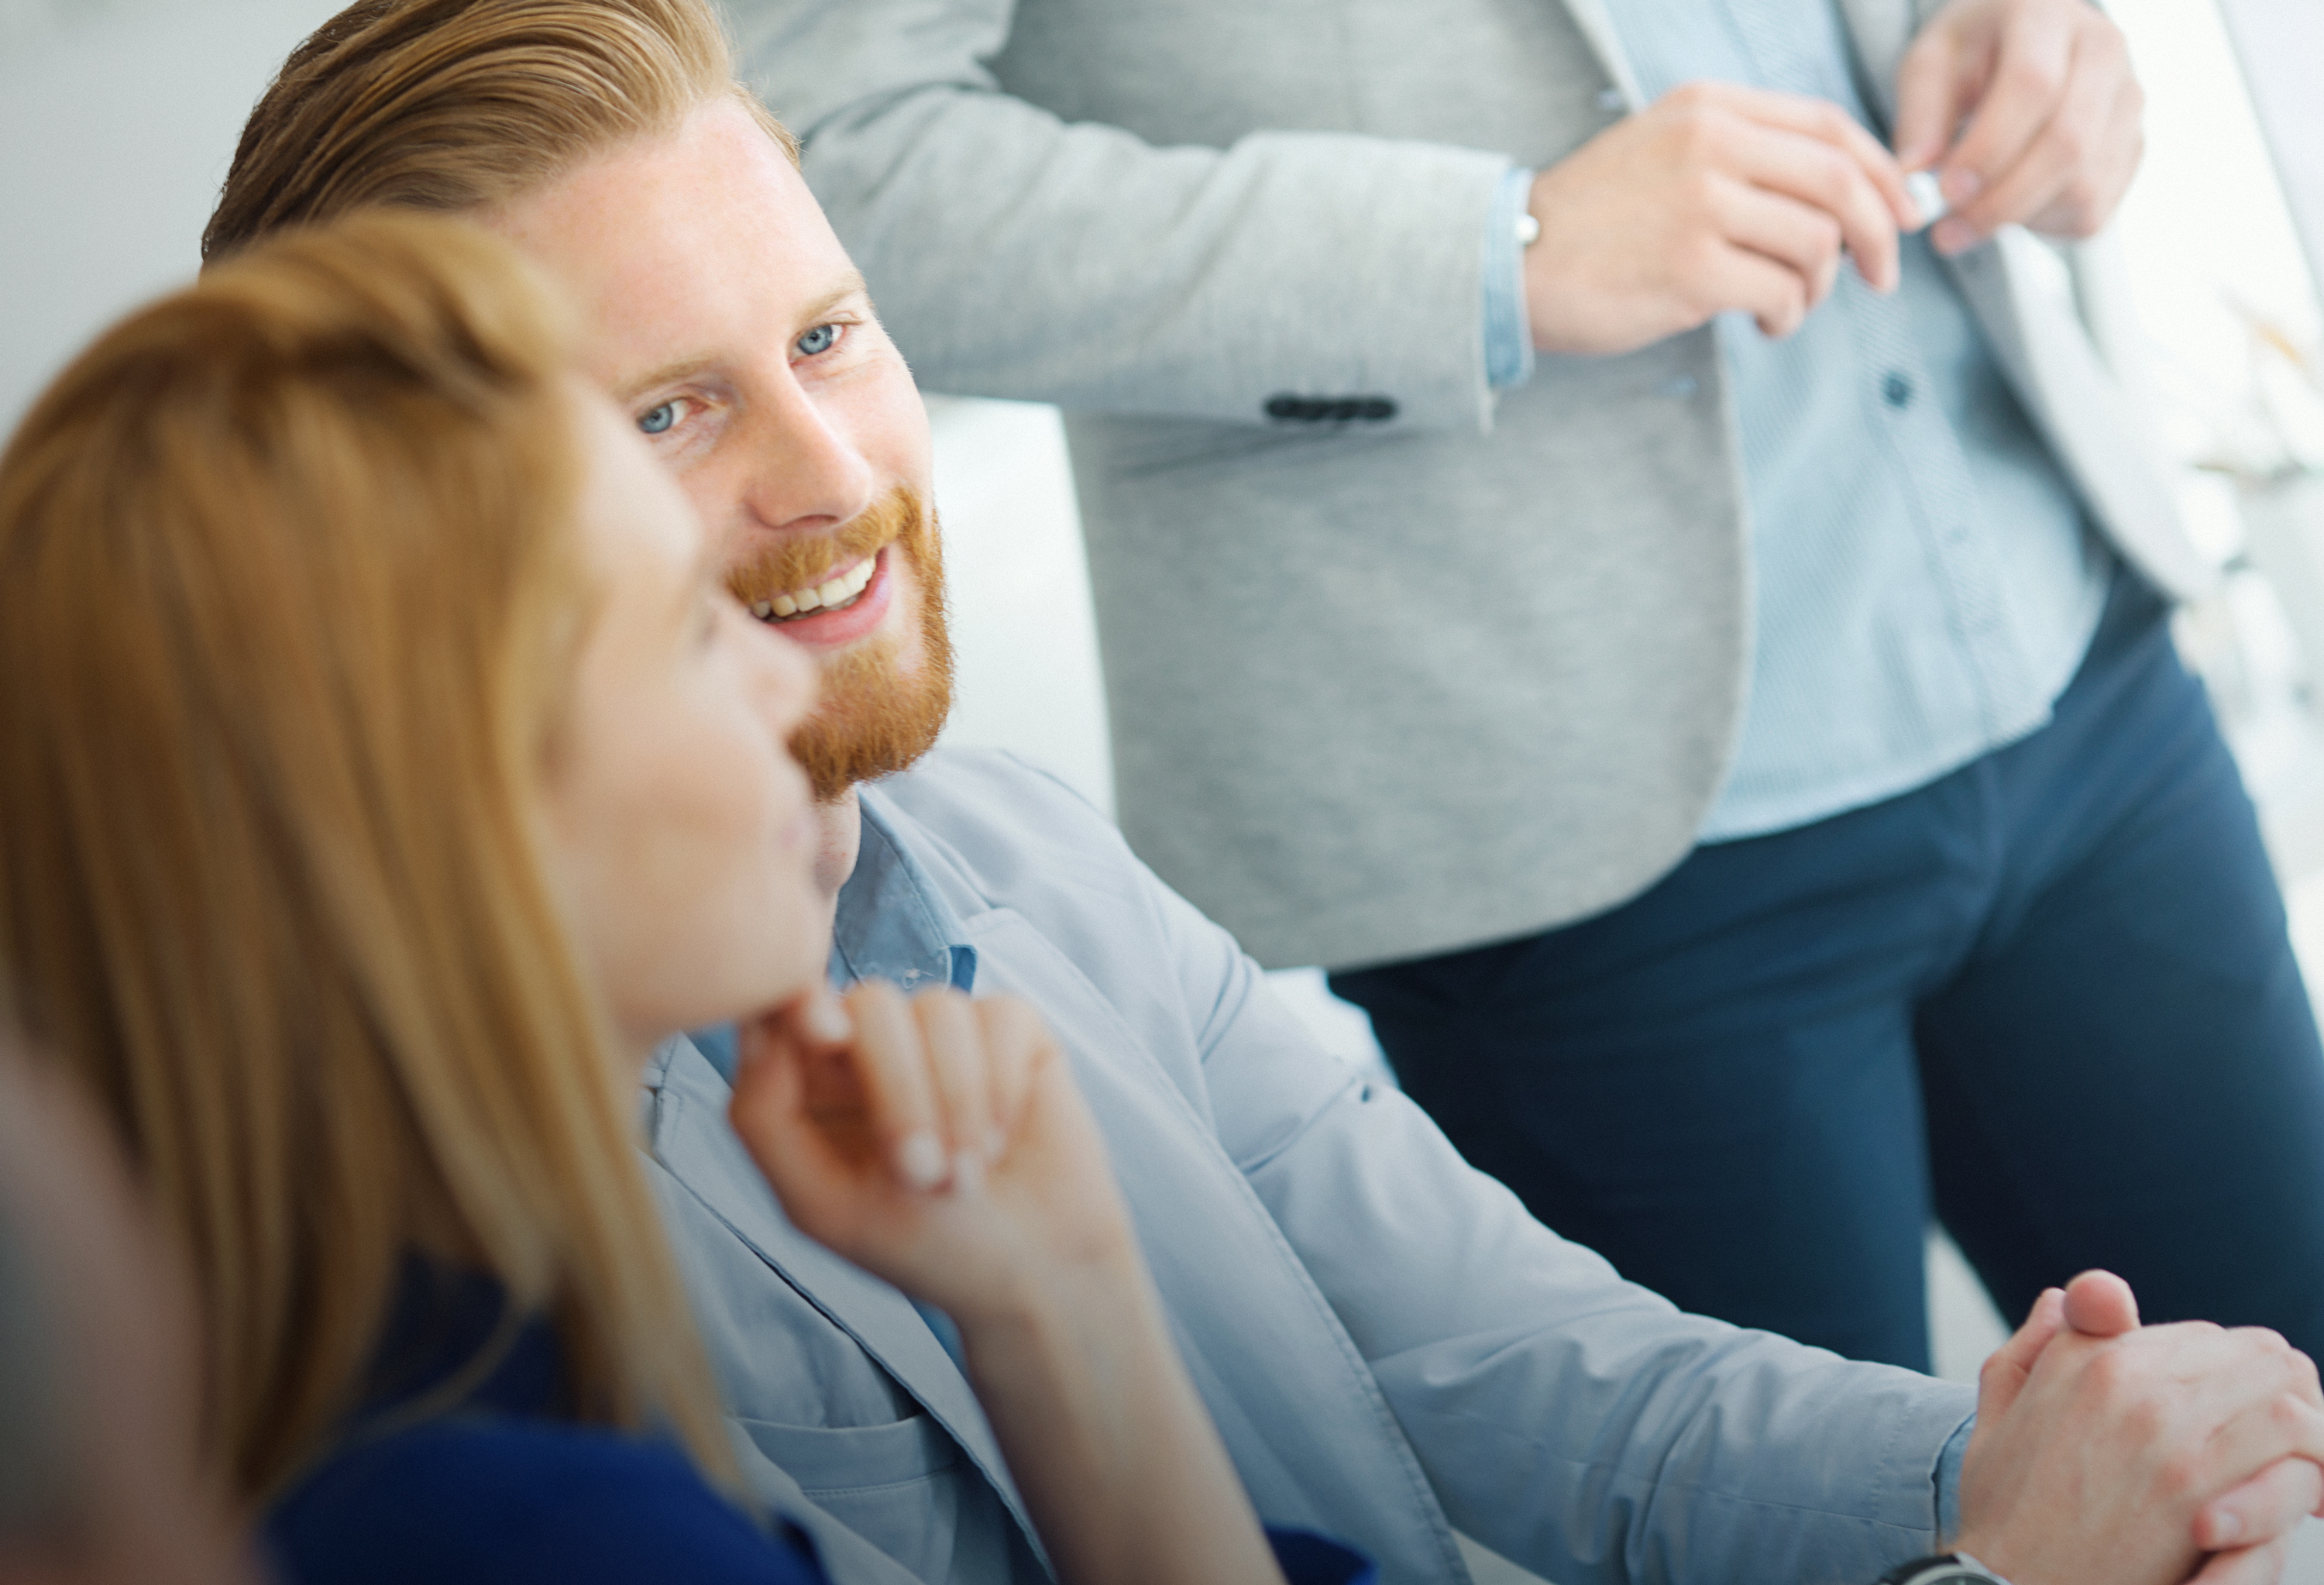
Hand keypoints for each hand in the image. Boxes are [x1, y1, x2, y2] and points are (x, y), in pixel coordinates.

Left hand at [726, 981, 1139, 1325]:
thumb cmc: (917, 1243)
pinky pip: (999, 1016)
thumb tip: (759, 1030)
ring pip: (938, 1009)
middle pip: (870, 1004)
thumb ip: (763, 1117)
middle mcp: (877, 1040)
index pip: (791, 1003)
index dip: (802, 999)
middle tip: (922, 1174)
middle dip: (900, 1093)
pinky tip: (1001, 1140)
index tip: (827, 1036)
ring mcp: (945, 1029)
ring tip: (966, 1173)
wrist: (1027, 1272)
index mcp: (816, 1074)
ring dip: (956, 1102)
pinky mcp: (1010, 1028)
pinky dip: (999, 1088)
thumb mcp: (819, 1203)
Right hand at [1525, 80, 1916, 353]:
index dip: (1882, 172)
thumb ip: (1741, 153)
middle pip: (1840, 182)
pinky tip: (1763, 322)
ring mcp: (1701, 206)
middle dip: (1880, 235)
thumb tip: (1843, 194)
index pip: (1829, 125)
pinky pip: (1782, 292)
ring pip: (1817, 243)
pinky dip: (1787, 315)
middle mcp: (1710, 145)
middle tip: (1881, 275)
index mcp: (1709, 108)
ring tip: (1789, 305)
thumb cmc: (1594, 220)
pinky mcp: (1692, 269)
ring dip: (1821, 286)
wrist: (1514, 262)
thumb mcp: (1665, 151)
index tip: (1900, 213)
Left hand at [1893, 0, 2143, 255]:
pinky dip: (2044, 226)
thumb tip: (1913, 176)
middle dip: (2001, 201)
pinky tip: (2010, 209)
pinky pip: (2095, 208)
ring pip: (2085, 184)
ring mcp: (2128, 98)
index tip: (1945, 192)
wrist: (2026, 47)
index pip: (2033, 86)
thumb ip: (1920, 115)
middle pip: (2069, 142)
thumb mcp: (1930, 65)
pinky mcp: (2134, 143)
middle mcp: (2103, 50)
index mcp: (2046, 15)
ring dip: (2019, 219)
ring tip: (1969, 220)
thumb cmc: (1971, 54)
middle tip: (1946, 233)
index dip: (1989, 148)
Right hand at [1955, 1271, 2323, 1584]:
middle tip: (2298, 1454)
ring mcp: (2158, 1424)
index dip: (2237, 1381)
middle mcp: (2122, 1374)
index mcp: (2081, 1356)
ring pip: (2283, 1379)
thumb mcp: (1997, 1417)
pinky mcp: (2190, 1483)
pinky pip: (2290, 1436)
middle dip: (2287, 1399)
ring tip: (2312, 1481)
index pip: (2201, 1335)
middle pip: (2253, 1350)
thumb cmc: (2003, 1515)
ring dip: (2310, 1429)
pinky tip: (2311, 1504)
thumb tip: (2062, 1299)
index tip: (2250, 1425)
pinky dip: (2313, 1466)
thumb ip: (2030, 1349)